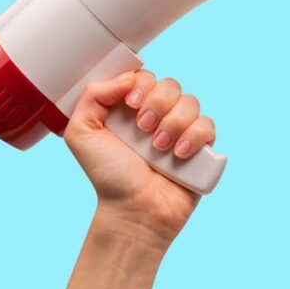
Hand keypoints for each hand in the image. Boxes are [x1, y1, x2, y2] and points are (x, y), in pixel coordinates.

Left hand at [64, 70, 215, 242]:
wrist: (133, 211)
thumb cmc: (108, 176)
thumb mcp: (81, 133)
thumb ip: (92, 97)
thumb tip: (127, 77)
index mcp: (130, 108)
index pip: (144, 76)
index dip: (141, 84)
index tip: (130, 104)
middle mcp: (157, 115)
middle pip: (170, 84)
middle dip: (157, 104)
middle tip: (143, 129)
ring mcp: (180, 130)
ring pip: (190, 102)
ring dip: (174, 122)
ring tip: (159, 147)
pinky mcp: (200, 148)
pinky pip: (207, 125)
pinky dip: (194, 137)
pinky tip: (178, 155)